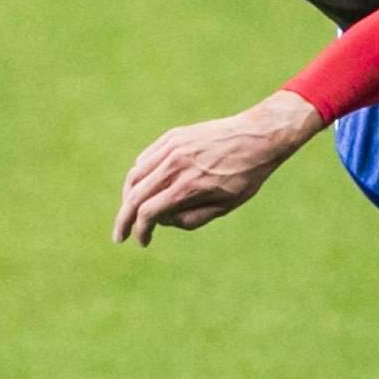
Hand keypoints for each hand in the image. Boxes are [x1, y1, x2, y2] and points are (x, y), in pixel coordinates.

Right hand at [112, 91, 324, 245]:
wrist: (258, 136)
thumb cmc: (246, 176)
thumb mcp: (225, 206)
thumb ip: (192, 218)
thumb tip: (163, 222)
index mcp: (187, 187)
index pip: (148, 213)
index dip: (141, 231)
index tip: (142, 242)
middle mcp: (174, 166)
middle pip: (134, 196)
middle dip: (123, 220)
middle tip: (120, 236)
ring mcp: (170, 148)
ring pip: (135, 176)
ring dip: (128, 197)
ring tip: (130, 212)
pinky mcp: (172, 137)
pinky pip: (145, 159)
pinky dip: (139, 176)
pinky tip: (144, 188)